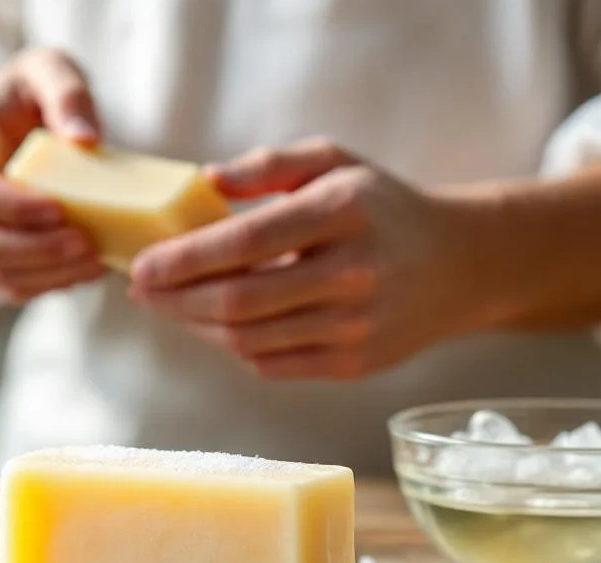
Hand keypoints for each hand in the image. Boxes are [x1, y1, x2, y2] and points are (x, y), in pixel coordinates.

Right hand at [0, 48, 107, 302]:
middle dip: (35, 250)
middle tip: (87, 243)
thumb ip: (66, 93)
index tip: (60, 209)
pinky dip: (48, 283)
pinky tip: (85, 269)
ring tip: (97, 259)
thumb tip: (85, 140)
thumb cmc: (24, 96)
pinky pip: (9, 283)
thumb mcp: (46, 70)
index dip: (13, 208)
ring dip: (48, 273)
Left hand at [127, 139, 490, 379]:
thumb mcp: (334, 160)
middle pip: (237, 301)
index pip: (244, 242)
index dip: (182, 259)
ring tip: (170, 306)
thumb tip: (206, 178)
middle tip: (141, 292)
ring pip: (247, 339)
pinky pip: (271, 364)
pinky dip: (234, 346)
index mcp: (342, 212)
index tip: (140, 265)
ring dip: (195, 326)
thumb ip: (268, 164)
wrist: (460, 264)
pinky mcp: (354, 364)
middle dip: (175, 300)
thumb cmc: (381, 206)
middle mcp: (352, 273)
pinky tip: (217, 325)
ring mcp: (355, 325)